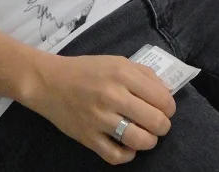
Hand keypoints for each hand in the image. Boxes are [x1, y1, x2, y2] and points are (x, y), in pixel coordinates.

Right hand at [22, 54, 175, 163]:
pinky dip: (127, 155)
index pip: (163, 98)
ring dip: (149, 141)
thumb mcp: (117, 62)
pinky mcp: (88, 137)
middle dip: (163, 126)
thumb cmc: (86, 70)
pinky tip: (128, 148)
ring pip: (139, 140)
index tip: (165, 109)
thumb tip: (167, 93)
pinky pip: (115, 156)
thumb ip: (144, 74)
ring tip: (146, 136)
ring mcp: (99, 118)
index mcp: (122, 74)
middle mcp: (113, 96)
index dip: (169, 107)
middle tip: (158, 124)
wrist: (48, 81)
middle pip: (156, 121)